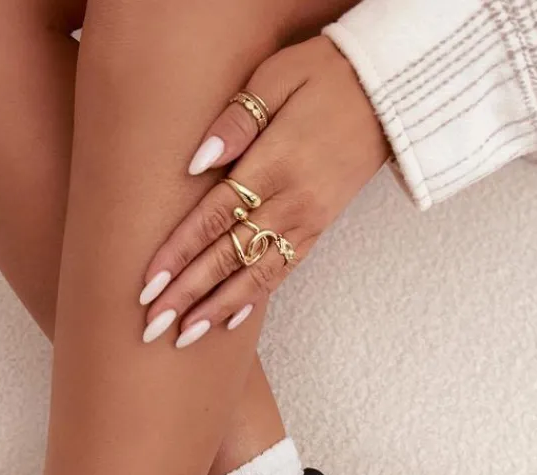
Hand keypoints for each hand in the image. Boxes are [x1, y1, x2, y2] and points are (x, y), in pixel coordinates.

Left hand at [140, 36, 388, 346]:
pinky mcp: (318, 229)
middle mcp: (290, 203)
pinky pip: (282, 272)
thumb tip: (196, 162)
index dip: (178, 255)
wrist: (389, 92)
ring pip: (254, 276)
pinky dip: (253, 299)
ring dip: (215, 310)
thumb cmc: (325, 75)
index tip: (148, 285)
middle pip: (227, 258)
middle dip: (187, 296)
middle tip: (152, 327)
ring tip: (183, 338)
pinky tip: (228, 322)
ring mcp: (307, 221)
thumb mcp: (277, 77)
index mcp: (274, 164)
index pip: (213, 219)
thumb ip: (237, 120)